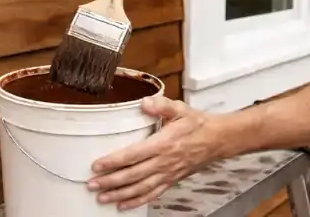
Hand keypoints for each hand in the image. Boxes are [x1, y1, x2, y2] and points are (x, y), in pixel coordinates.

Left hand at [88, 96, 220, 209]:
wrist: (217, 139)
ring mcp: (167, 173)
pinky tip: (123, 204)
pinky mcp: (171, 180)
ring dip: (120, 194)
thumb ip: (161, 105)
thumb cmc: (196, 124)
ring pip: (140, 188)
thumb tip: (143, 103)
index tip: (97, 165)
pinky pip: (153, 194)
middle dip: (111, 181)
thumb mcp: (180, 109)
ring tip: (102, 197)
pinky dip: (137, 201)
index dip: (114, 161)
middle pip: (133, 175)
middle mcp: (164, 162)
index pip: (134, 154)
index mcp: (163, 143)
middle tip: (92, 185)